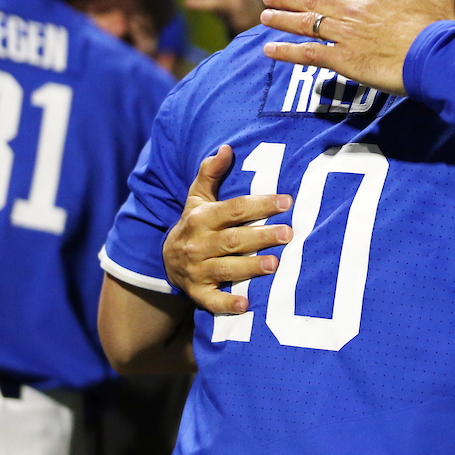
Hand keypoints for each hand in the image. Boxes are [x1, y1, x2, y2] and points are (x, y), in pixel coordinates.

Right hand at [162, 145, 292, 314]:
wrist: (165, 260)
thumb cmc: (195, 224)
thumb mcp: (197, 198)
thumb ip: (210, 173)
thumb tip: (226, 148)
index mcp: (202, 218)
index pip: (234, 209)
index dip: (261, 204)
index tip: (287, 201)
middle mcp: (198, 244)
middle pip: (234, 239)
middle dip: (261, 236)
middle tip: (288, 234)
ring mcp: (197, 270)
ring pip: (226, 268)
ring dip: (250, 267)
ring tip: (275, 265)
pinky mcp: (197, 293)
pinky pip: (212, 301)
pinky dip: (227, 304)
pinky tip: (246, 305)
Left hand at [260, 0, 454, 94]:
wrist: (435, 58)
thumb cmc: (440, 28)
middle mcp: (356, 11)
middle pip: (315, 0)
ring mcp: (347, 35)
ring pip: (306, 23)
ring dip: (283, 19)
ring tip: (264, 17)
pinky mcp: (344, 60)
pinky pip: (308, 53)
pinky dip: (287, 52)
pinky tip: (269, 50)